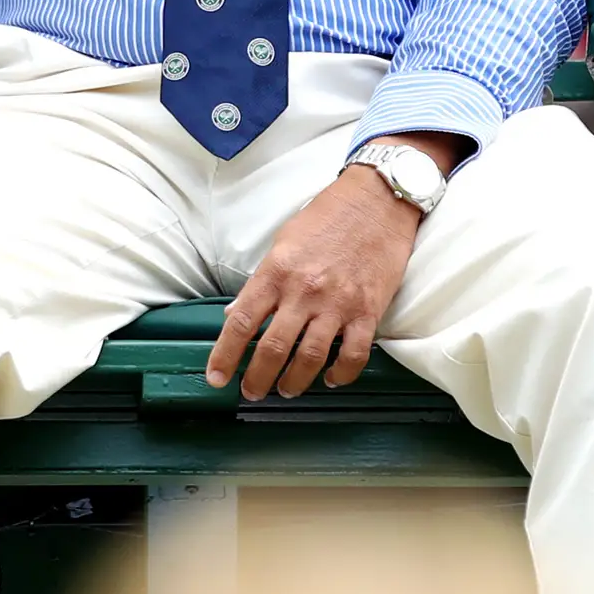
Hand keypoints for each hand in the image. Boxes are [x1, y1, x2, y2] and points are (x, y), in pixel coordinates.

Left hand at [208, 164, 423, 398]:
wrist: (377, 201)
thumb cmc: (327, 217)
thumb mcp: (283, 242)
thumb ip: (262, 281)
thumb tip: (239, 313)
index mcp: (277, 272)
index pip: (241, 322)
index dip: (225, 355)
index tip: (217, 376)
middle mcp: (304, 291)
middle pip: (273, 349)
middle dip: (257, 378)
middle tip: (252, 392)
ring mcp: (338, 304)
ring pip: (310, 359)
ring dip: (294, 382)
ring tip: (286, 389)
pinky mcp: (368, 311)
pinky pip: (353, 355)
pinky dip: (340, 374)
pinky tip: (330, 377)